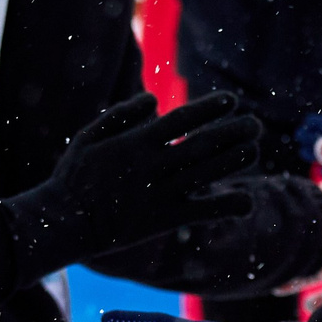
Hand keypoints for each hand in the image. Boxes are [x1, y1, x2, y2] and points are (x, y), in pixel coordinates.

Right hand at [0, 94, 260, 269]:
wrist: (66, 221)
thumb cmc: (75, 175)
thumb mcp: (89, 135)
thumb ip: (121, 114)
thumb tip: (154, 100)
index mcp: (135, 143)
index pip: (182, 120)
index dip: (209, 109)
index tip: (231, 100)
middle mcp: (152, 166)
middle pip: (202, 145)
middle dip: (232, 133)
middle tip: (255, 125)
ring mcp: (160, 194)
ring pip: (206, 174)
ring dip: (234, 161)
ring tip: (253, 150)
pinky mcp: (163, 220)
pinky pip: (201, 212)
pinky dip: (226, 206)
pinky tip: (246, 201)